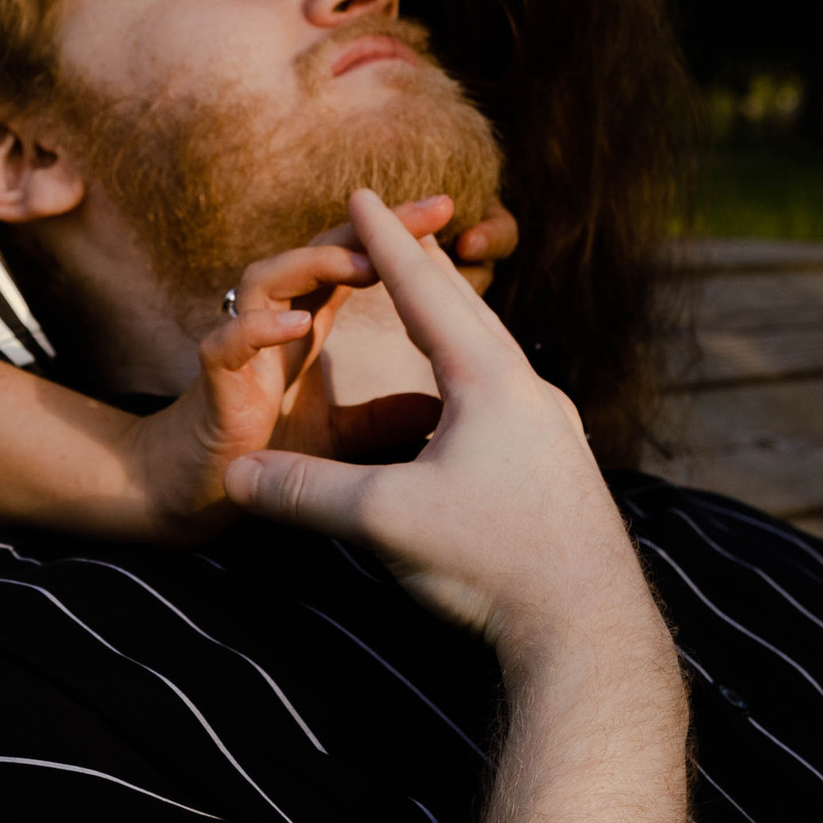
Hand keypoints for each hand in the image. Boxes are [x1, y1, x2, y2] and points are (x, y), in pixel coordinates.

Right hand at [121, 195, 457, 531]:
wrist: (189, 497)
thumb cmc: (262, 452)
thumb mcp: (343, 440)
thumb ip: (383, 420)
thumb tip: (438, 405)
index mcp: (309, 327)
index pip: (358, 264)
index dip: (398, 235)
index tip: (446, 208)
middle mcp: (275, 326)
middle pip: (322, 253)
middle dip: (375, 227)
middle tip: (435, 207)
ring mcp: (241, 352)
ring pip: (267, 279)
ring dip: (316, 263)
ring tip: (366, 263)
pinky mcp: (214, 388)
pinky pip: (226, 344)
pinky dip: (257, 331)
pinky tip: (296, 327)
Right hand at [222, 191, 664, 669]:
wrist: (589, 629)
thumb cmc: (492, 563)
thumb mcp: (386, 521)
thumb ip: (306, 493)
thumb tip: (233, 475)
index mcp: (487, 381)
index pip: (423, 294)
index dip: (384, 243)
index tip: (362, 193)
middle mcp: (528, 391)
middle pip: (467, 313)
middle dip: (424, 270)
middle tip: (396, 229)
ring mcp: (552, 429)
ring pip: (493, 356)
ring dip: (453, 323)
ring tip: (429, 309)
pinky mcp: (560, 468)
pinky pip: (506, 397)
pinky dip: (469, 374)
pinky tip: (463, 406)